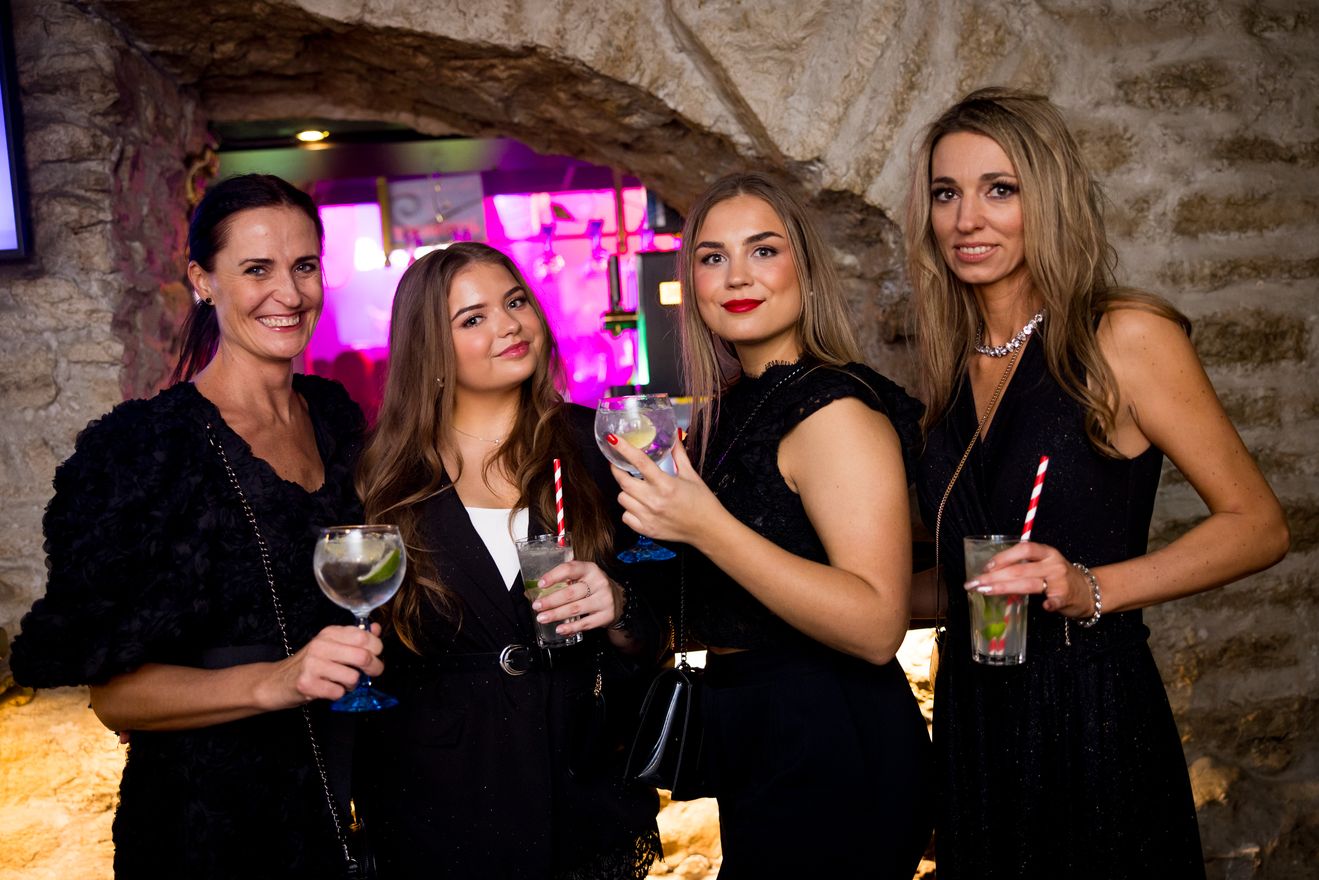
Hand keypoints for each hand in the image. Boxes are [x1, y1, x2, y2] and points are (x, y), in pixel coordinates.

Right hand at [257, 623, 384, 709]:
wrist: (277, 681)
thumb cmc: (310, 664)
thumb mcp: (332, 645)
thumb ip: (355, 637)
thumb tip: (377, 628)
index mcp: (330, 633)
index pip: (364, 636)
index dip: (377, 648)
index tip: (375, 656)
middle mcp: (321, 645)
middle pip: (363, 656)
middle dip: (374, 668)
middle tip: (370, 673)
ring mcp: (312, 664)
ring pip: (352, 677)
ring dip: (352, 685)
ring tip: (342, 682)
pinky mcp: (307, 683)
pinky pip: (338, 692)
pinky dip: (338, 694)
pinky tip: (328, 689)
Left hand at [528, 560, 621, 635]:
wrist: (618, 599)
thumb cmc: (593, 587)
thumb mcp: (583, 577)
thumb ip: (563, 580)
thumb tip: (533, 590)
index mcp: (590, 569)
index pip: (570, 569)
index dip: (554, 576)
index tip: (541, 584)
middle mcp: (599, 582)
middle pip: (571, 592)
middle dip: (551, 601)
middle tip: (537, 606)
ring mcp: (604, 599)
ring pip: (576, 608)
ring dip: (557, 615)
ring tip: (543, 618)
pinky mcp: (606, 615)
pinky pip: (585, 623)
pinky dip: (571, 627)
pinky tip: (560, 629)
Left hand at [607, 435, 723, 547]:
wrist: (708, 530)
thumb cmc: (702, 502)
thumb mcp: (691, 475)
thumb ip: (679, 456)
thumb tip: (674, 437)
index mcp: (666, 485)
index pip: (639, 462)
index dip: (624, 449)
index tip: (612, 439)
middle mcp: (654, 501)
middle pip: (623, 482)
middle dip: (618, 470)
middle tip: (619, 464)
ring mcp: (648, 517)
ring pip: (622, 499)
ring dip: (626, 491)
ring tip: (636, 488)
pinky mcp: (646, 530)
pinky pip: (626, 516)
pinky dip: (629, 510)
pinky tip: (639, 505)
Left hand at [964, 540, 1095, 619]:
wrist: (1089, 591)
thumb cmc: (1058, 577)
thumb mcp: (1043, 564)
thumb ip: (1023, 565)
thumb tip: (990, 571)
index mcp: (1046, 552)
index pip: (1023, 550)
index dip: (1003, 557)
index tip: (985, 566)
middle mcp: (1052, 564)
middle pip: (1020, 569)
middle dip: (993, 576)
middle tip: (974, 583)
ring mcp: (1060, 581)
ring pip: (1029, 584)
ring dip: (1004, 588)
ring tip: (985, 592)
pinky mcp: (1066, 597)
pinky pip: (1054, 601)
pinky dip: (1047, 605)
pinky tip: (1042, 608)